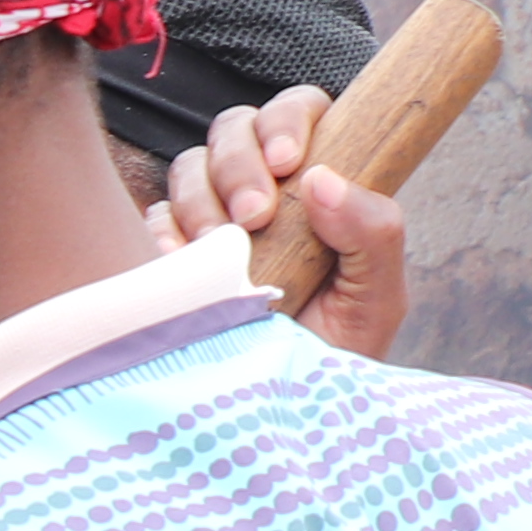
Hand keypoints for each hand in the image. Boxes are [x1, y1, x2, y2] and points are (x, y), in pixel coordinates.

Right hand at [155, 85, 409, 360]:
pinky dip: (165, 235)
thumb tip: (323, 179)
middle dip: (239, 163)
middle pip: (236, 127)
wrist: (279, 417)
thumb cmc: (338, 356)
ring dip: (202, 202)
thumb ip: (375, 234)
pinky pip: (153, 216)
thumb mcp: (377, 299)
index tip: (289, 164)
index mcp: (319, 186)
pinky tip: (183, 267)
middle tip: (253, 219)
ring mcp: (212, 218)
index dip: (288, 122)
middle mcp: (264, 191)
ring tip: (223, 252)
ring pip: (190, 165)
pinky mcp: (170, 253)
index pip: (300, 112)